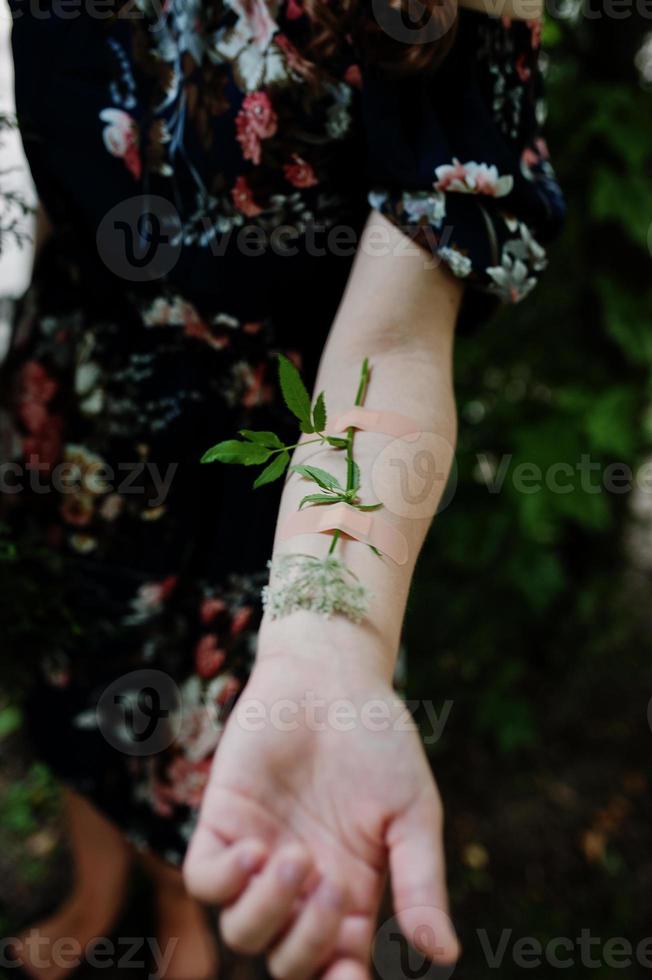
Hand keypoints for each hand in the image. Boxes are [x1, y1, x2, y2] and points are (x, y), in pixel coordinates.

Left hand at [183, 635, 458, 979]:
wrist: (335, 677)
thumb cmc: (380, 742)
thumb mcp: (413, 813)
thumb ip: (420, 883)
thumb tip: (443, 958)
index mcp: (351, 893)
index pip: (336, 967)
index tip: (353, 977)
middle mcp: (301, 885)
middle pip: (286, 961)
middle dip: (306, 943)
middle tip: (333, 886)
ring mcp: (259, 855)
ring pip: (240, 930)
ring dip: (267, 910)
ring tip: (296, 857)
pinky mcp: (223, 821)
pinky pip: (203, 878)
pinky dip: (226, 879)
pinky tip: (259, 845)